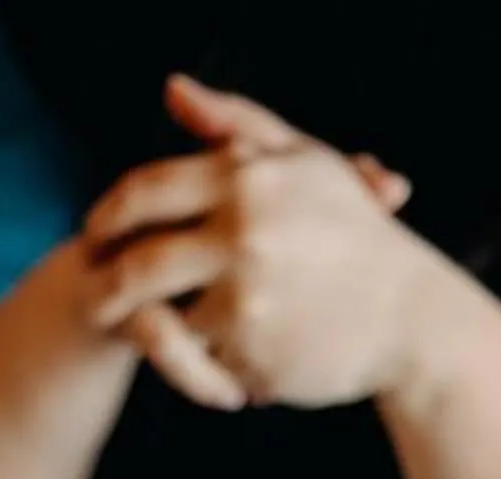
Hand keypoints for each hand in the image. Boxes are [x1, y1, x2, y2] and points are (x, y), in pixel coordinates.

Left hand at [82, 73, 437, 411]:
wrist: (410, 317)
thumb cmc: (354, 234)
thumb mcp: (303, 163)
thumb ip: (234, 124)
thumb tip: (171, 91)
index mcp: (248, 178)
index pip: (146, 191)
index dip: (108, 214)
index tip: (92, 233)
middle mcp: (242, 234)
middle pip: (138, 264)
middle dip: (105, 283)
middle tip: (91, 293)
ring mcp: (245, 298)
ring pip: (161, 321)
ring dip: (143, 327)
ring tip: (133, 326)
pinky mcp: (250, 354)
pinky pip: (192, 365)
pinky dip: (188, 364)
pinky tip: (188, 356)